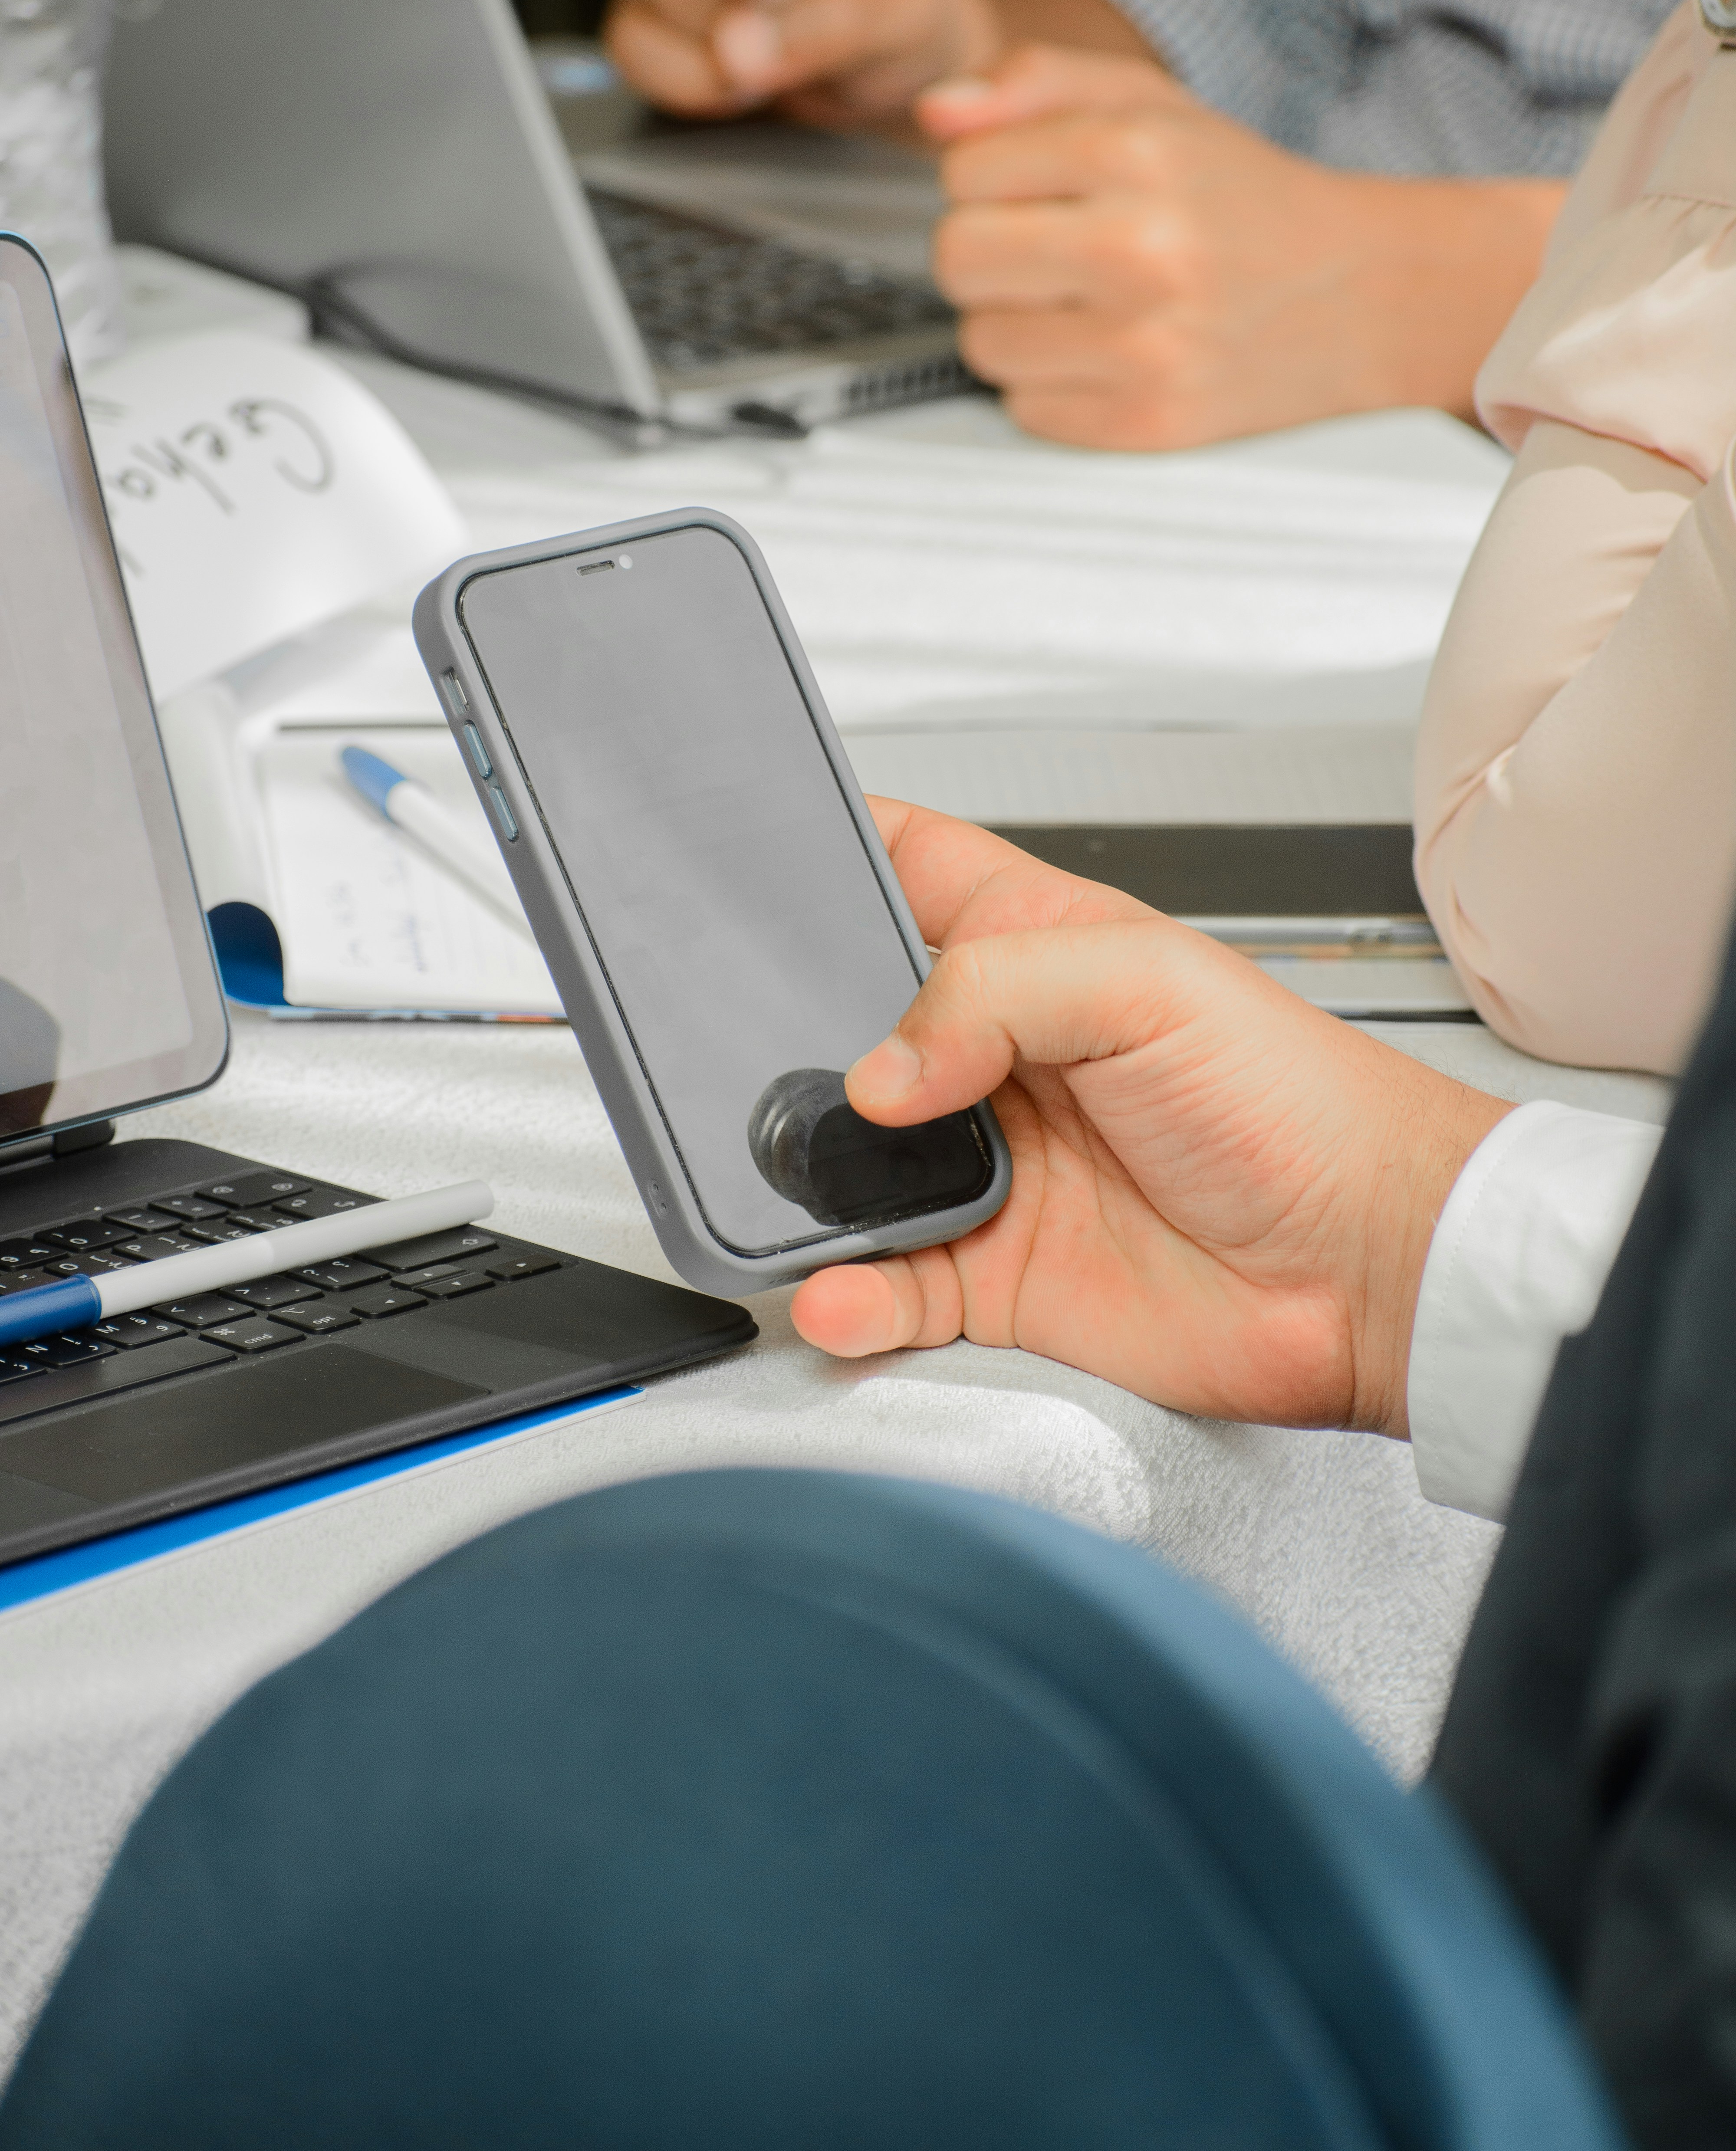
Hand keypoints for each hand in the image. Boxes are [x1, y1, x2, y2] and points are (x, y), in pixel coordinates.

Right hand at [602, 0, 1002, 124]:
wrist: (879, 80)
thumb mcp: (910, 17)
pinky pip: (638, 40)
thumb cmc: (897, 23)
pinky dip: (692, 80)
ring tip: (781, 56)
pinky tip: (741, 86)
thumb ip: (848, 14)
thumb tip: (746, 37)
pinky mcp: (646, 9)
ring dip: (725, 33)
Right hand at [789, 803, 1509, 1434]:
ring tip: (785, 1192)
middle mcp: (998, 1059)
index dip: (829, 854)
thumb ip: (995, 993)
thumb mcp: (1149, 984)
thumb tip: (880, 1066)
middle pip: (844, 1031)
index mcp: (1033, 950)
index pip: (906, 869)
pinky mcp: (995, 1278)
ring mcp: (991, 1171)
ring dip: (804, 1187)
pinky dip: (848, 1296)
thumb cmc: (1298, 1103)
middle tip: (735, 1062)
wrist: (1366, 1268)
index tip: (749, 857)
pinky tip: (841, 1289)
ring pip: (849, 1170)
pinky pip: (887, 1287)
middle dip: (780, 1045)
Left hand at [917, 46, 1565, 447]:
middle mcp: (1138, 249)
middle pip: (956, 258)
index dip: (991, 182)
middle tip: (1052, 254)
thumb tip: (936, 114)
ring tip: (1090, 307)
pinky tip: (1111, 357)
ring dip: (1019, 326)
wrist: (1361, 297)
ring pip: (982, 343)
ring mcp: (1143, 347)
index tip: (1042, 193)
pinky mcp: (1145, 423)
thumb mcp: (1154, 106)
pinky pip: (1024, 410)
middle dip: (990, 254)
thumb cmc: (1246, 201)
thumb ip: (1039, 85)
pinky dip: (1054, 388)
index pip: (963, 172)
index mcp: (1135, 152)